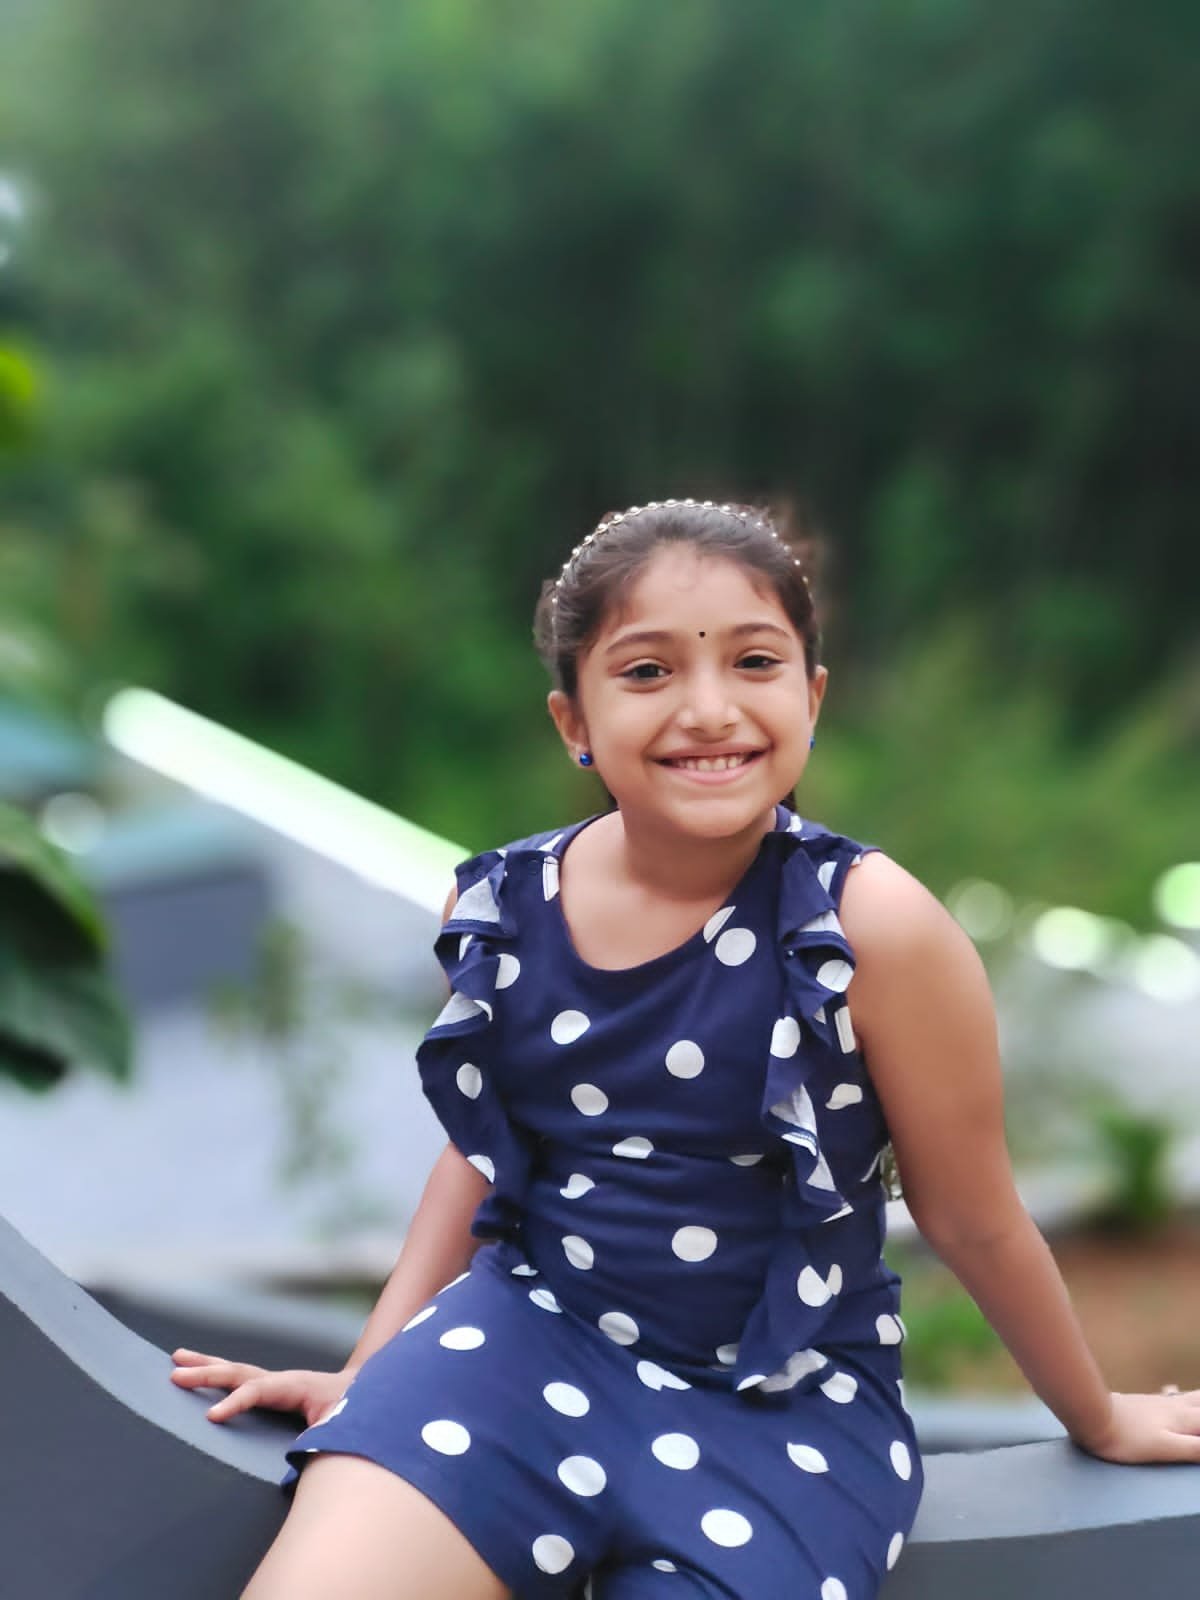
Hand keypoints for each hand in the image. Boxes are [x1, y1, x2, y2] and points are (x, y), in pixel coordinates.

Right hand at [169, 1348, 355, 1427]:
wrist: (363, 1389)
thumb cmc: (352, 1409)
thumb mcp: (340, 1425)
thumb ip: (320, 1438)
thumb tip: (300, 1455)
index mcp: (293, 1387)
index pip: (257, 1391)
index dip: (234, 1402)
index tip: (210, 1417)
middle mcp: (279, 1379)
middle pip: (238, 1373)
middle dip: (206, 1374)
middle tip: (175, 1375)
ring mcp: (274, 1381)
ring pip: (234, 1370)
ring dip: (205, 1365)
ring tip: (175, 1359)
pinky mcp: (271, 1388)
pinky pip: (239, 1379)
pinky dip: (216, 1373)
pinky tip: (198, 1371)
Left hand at [1073, 1389, 1199, 1463]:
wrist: (1093, 1415)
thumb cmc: (1128, 1438)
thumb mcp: (1166, 1448)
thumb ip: (1197, 1449)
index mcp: (1185, 1420)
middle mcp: (1177, 1407)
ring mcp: (1161, 1403)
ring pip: (1193, 1398)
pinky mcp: (1147, 1403)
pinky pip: (1176, 1397)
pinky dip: (1187, 1397)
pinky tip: (1180, 1396)